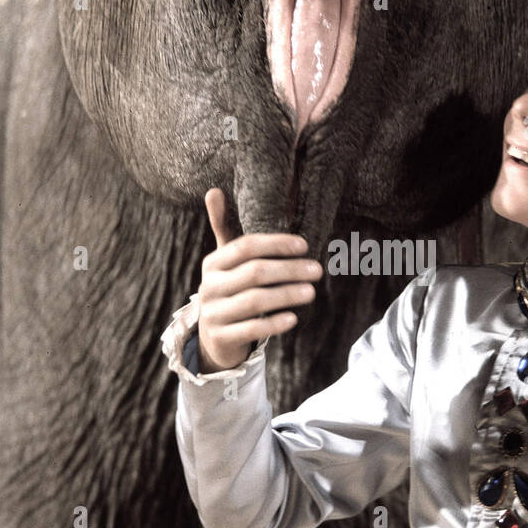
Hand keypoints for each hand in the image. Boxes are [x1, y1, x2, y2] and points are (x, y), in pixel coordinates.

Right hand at [195, 187, 321, 372]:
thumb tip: (214, 189)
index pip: (245, 247)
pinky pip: (251, 329)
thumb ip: (224, 228)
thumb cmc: (228, 290)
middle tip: (317, 270)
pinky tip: (294, 318)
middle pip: (254, 273)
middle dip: (289, 270)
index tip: (304, 245)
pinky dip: (274, 323)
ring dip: (287, 295)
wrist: (212, 337)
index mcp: (213, 263)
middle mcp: (209, 286)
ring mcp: (213, 314)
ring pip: (255, 301)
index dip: (276, 244)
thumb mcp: (224, 261)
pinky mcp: (221, 338)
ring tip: (311, 292)